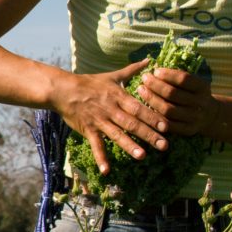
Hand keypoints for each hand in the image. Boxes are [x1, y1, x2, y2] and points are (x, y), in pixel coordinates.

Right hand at [52, 62, 168, 175]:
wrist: (64, 90)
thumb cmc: (90, 83)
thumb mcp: (112, 76)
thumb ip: (132, 70)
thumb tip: (150, 60)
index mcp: (118, 96)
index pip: (139, 107)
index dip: (153, 117)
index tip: (167, 126)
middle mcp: (111, 109)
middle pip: (132, 123)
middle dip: (149, 134)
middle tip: (164, 146)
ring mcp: (99, 121)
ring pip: (117, 134)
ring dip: (129, 146)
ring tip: (142, 156)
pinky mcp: (88, 130)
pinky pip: (96, 145)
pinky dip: (100, 158)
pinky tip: (106, 171)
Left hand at [133, 67, 216, 141]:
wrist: (209, 115)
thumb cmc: (193, 93)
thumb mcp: (193, 83)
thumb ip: (178, 77)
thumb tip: (154, 67)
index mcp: (203, 87)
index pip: (184, 79)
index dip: (167, 74)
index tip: (155, 71)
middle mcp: (200, 102)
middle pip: (173, 94)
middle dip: (155, 85)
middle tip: (144, 79)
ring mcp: (195, 117)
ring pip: (168, 110)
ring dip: (152, 99)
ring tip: (141, 90)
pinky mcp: (188, 129)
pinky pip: (168, 124)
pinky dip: (155, 116)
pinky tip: (146, 108)